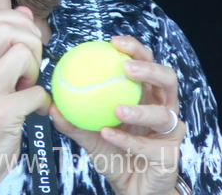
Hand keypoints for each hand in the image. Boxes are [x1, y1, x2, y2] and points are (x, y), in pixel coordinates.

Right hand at [0, 7, 50, 193]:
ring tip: (27, 87)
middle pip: (6, 28)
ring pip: (22, 53)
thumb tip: (22, 11)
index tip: (24, 41)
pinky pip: (37, 91)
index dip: (15, 22)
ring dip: (35, 70)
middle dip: (29, 42)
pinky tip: (33, 110)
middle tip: (30, 65)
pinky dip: (43, 100)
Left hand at [50, 36, 184, 194]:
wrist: (131, 189)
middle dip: (149, 68)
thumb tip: (50, 103)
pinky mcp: (171, 154)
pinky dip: (127, 141)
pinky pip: (148, 146)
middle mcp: (162, 107)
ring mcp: (170, 131)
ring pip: (164, 113)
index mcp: (145, 95)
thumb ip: (73, 121)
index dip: (134, 48)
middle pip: (167, 78)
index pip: (145, 63)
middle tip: (126, 67)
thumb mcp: (90, 136)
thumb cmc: (114, 155)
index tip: (113, 41)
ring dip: (140, 110)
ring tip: (117, 109)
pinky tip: (108, 135)